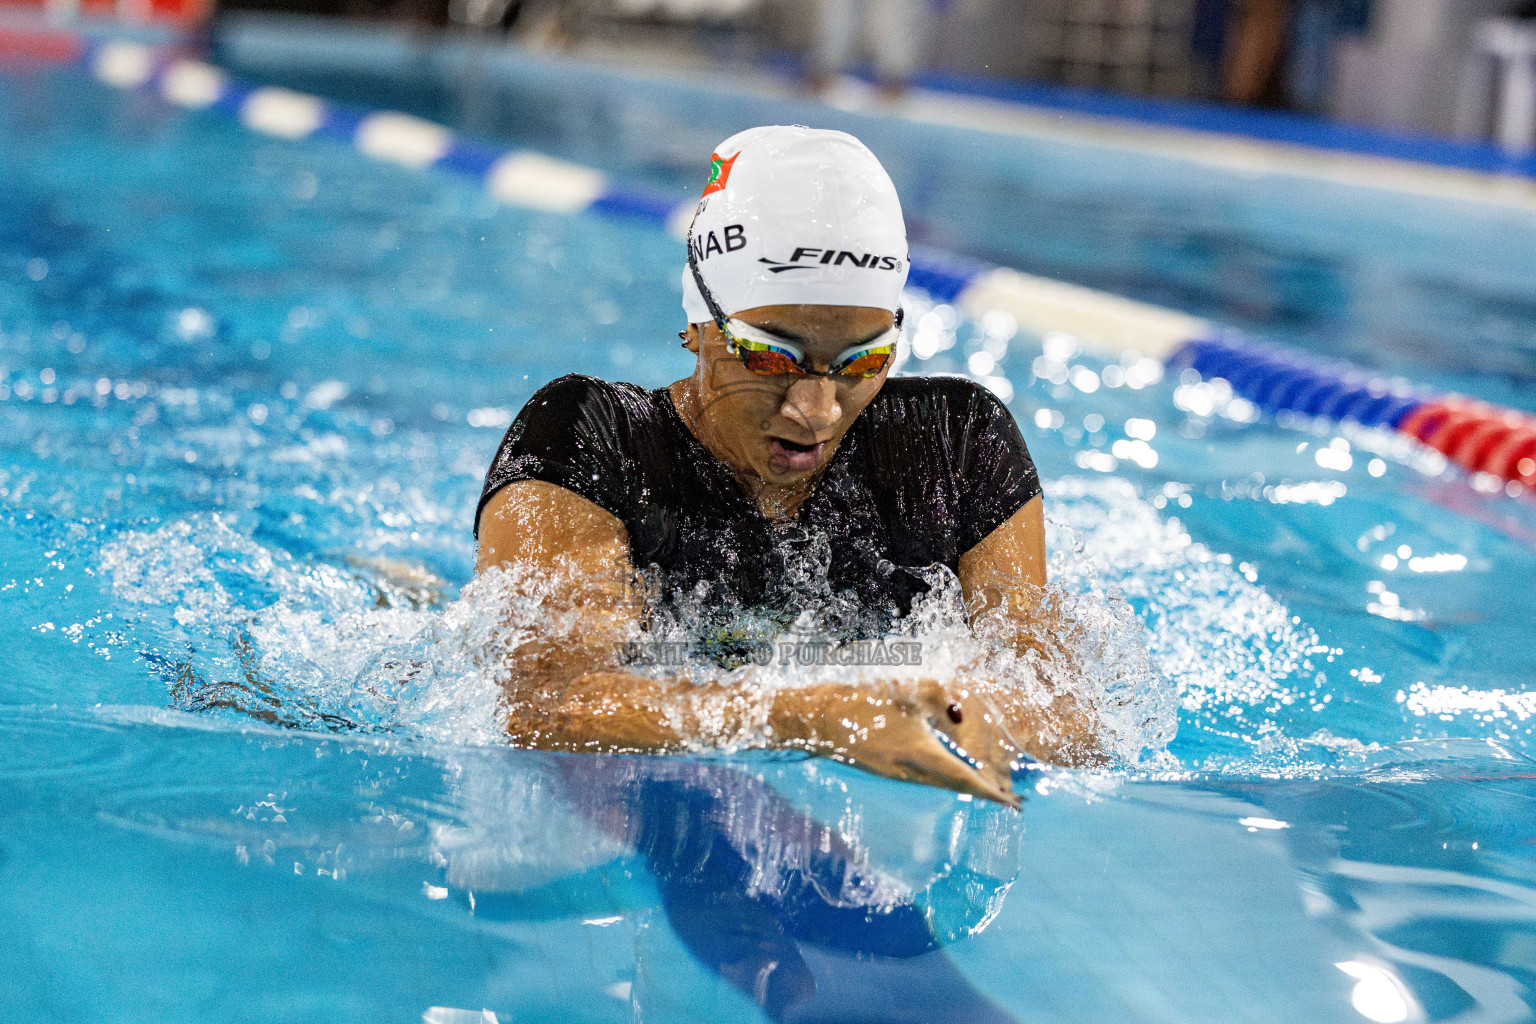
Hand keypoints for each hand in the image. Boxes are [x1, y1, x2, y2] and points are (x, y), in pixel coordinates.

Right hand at [780, 681, 1021, 806]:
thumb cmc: (859, 701)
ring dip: (965, 785)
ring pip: (940, 782)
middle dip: (985, 793)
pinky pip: (923, 777)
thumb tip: (959, 713)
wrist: (814, 720)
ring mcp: (894, 773)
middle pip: (955, 785)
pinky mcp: (884, 768)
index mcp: (917, 753)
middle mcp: (908, 771)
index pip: (963, 778)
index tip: (1013, 804)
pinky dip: (944, 777)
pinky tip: (951, 770)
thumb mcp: (904, 689)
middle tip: (1012, 800)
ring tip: (990, 788)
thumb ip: (938, 696)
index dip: (991, 792)